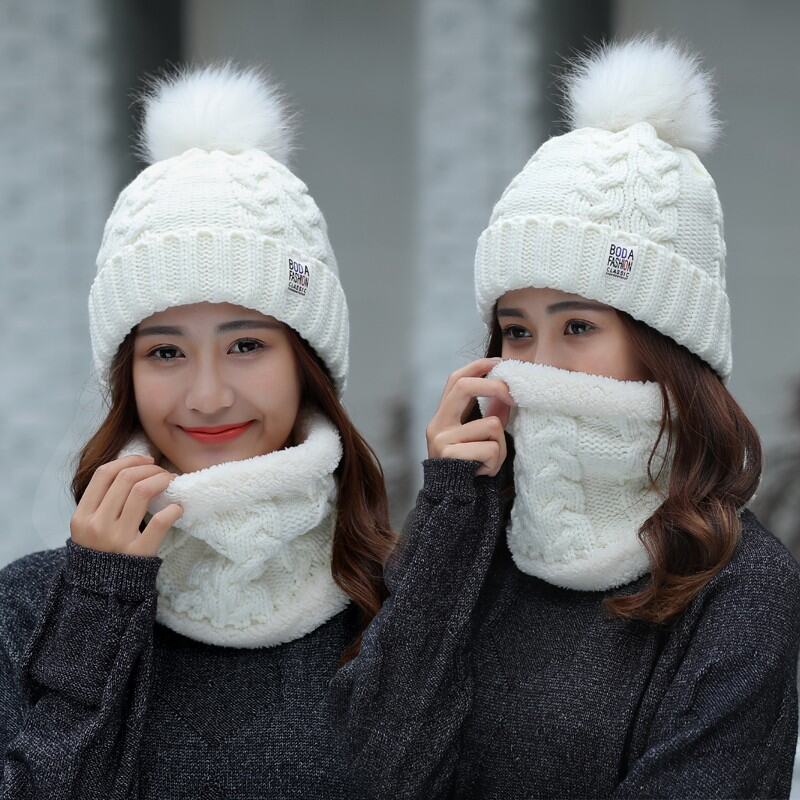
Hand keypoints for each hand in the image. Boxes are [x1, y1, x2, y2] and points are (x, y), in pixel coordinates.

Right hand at [70, 454, 182, 556]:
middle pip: (126, 479)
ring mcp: (117, 539)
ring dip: (162, 480)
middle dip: (150, 468)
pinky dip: (173, 509)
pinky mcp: (139, 553)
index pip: (104, 474)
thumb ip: (103, 501)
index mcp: (82, 516)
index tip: (146, 460)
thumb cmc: (102, 552)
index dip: (128, 460)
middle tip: (163, 472)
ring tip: (171, 482)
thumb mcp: (89, 527)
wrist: (102, 594)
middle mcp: (97, 525)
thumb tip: (135, 468)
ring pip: (142, 492)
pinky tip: (177, 508)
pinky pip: (160, 522)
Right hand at [425, 357, 513, 476]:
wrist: (452, 501)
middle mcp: (437, 424)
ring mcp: (442, 439)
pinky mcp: (450, 455)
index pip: (455, 380)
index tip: (499, 362)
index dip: (477, 367)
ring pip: (491, 425)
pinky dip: (495, 461)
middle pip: (463, 386)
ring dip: (500, 446)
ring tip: (490, 461)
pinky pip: (490, 448)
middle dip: (493, 386)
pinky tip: (484, 471)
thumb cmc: (469, 468)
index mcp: (443, 417)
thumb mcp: (480, 438)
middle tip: (513, 396)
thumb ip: (490, 415)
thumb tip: (508, 394)